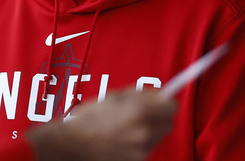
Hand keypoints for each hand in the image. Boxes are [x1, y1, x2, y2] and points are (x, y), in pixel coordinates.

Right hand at [28, 89, 176, 160]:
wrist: (72, 144)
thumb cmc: (88, 119)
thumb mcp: (114, 97)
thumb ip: (141, 95)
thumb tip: (161, 94)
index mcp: (139, 111)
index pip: (172, 106)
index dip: (165, 103)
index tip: (161, 103)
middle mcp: (144, 132)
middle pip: (168, 124)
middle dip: (159, 118)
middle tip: (143, 114)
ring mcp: (141, 150)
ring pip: (157, 137)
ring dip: (149, 131)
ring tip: (126, 127)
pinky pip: (146, 149)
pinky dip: (139, 144)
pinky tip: (122, 139)